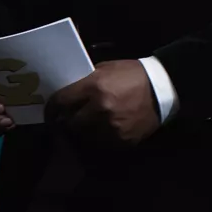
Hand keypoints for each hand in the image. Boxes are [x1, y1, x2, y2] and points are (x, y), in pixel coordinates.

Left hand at [45, 59, 160, 145]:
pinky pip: (102, 143)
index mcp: (94, 87)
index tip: (49, 112)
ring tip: (89, 123)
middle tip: (69, 118)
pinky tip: (105, 129)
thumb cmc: (132, 74)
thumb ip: (85, 81)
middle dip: (68, 120)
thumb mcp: (105, 69)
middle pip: (71, 122)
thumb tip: (68, 93)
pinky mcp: (123, 140)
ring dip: (84, 130)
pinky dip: (100, 137)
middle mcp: (100, 109)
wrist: (162, 89)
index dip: (50, 108)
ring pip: (85, 136)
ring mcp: (112, 127)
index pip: (61, 102)